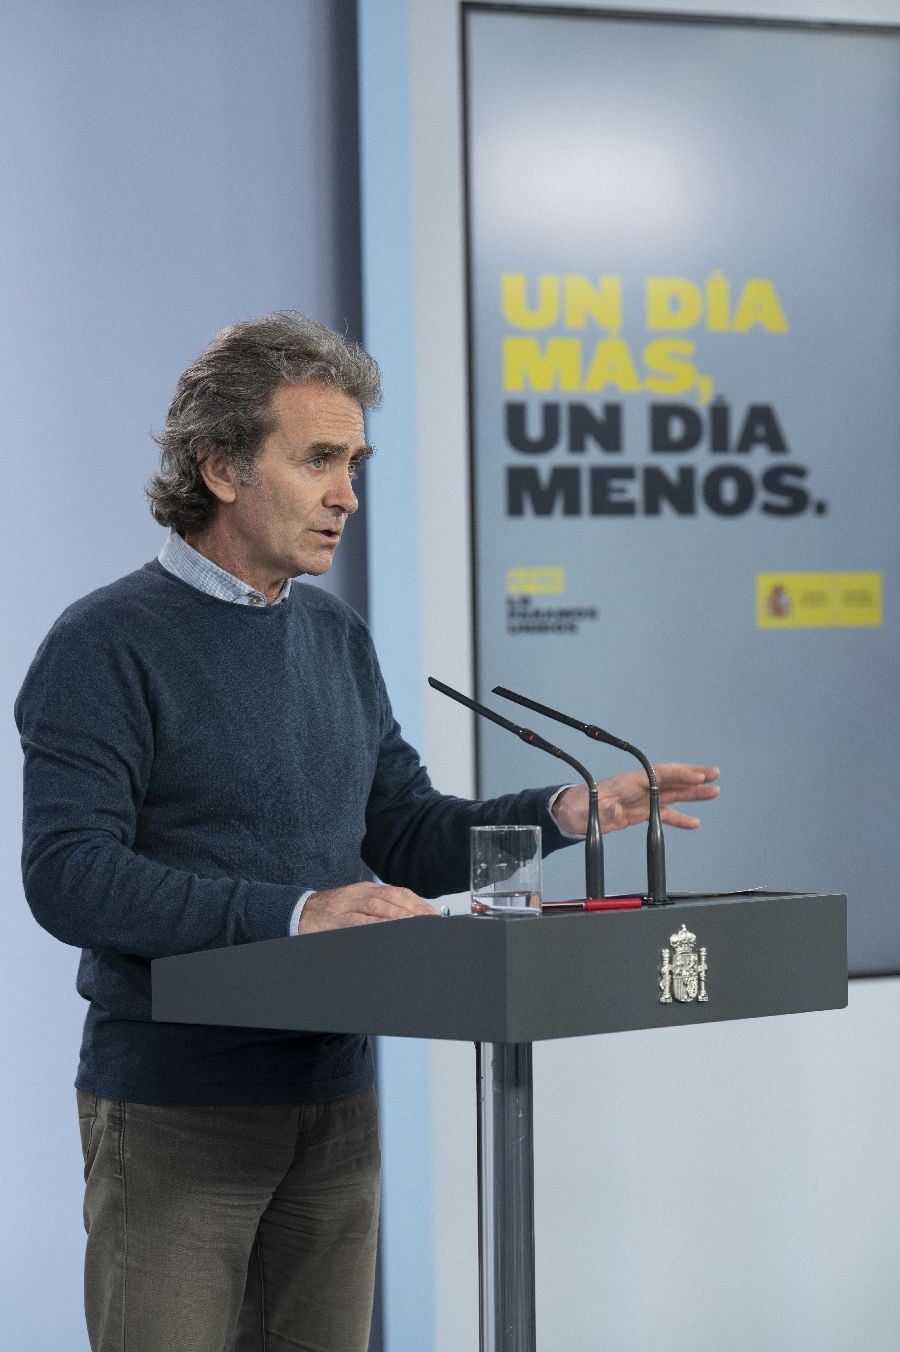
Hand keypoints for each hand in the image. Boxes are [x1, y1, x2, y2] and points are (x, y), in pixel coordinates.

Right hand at [299, 882, 438, 933]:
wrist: (300, 911)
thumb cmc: (332, 911)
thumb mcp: (358, 904)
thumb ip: (380, 909)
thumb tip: (407, 918)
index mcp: (367, 889)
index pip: (398, 892)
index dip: (418, 903)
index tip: (433, 914)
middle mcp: (359, 893)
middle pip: (392, 897)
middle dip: (414, 908)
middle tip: (431, 920)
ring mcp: (347, 905)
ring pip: (376, 906)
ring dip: (398, 914)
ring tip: (415, 921)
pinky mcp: (335, 919)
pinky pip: (356, 921)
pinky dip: (373, 924)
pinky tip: (386, 928)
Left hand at [552, 763, 719, 836]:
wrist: (569, 813)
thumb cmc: (577, 808)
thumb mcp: (586, 811)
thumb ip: (602, 810)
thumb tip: (613, 809)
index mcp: (627, 783)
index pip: (658, 774)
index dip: (679, 774)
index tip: (698, 776)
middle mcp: (637, 788)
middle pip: (671, 779)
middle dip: (693, 776)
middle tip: (714, 774)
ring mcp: (639, 799)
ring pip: (672, 793)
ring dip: (693, 793)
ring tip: (714, 792)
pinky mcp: (638, 812)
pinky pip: (663, 812)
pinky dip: (679, 817)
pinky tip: (694, 822)